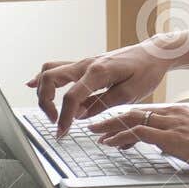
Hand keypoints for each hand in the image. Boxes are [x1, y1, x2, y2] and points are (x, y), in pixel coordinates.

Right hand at [28, 44, 170, 135]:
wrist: (155, 53)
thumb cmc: (147, 71)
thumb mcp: (131, 93)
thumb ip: (103, 104)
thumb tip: (80, 115)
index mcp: (99, 72)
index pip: (71, 96)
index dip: (63, 117)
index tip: (62, 133)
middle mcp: (86, 64)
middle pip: (50, 78)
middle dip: (46, 103)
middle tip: (56, 122)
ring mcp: (84, 62)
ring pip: (50, 70)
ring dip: (43, 91)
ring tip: (49, 111)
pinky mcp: (85, 65)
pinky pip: (58, 68)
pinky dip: (44, 78)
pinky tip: (33, 85)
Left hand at [90, 104, 188, 179]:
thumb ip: (179, 140)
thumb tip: (165, 147)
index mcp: (181, 113)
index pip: (147, 112)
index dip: (127, 118)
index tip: (114, 125)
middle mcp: (174, 114)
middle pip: (135, 111)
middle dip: (112, 117)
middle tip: (95, 123)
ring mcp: (172, 124)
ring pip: (132, 119)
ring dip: (110, 126)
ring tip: (95, 132)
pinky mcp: (171, 137)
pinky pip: (139, 133)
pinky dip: (120, 136)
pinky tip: (110, 142)